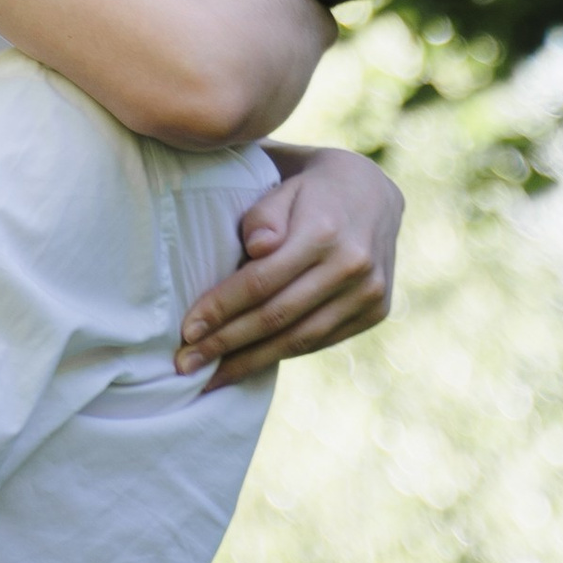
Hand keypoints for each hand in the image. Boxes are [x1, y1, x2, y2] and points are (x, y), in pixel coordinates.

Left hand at [176, 146, 403, 387]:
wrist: (373, 193)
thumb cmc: (309, 190)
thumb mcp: (283, 186)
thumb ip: (263, 216)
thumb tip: (256, 249)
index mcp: (324, 231)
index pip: (261, 281)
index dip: (221, 309)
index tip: (187, 330)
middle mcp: (352, 266)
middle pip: (277, 317)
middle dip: (226, 344)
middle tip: (186, 364)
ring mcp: (369, 293)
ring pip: (299, 340)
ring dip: (250, 363)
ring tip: (211, 376)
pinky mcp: (377, 312)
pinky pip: (320, 341)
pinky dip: (281, 354)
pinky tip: (250, 362)